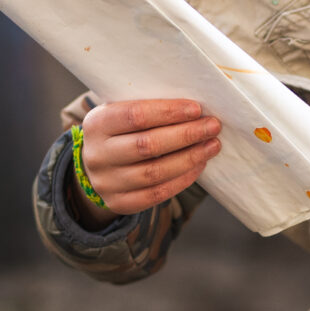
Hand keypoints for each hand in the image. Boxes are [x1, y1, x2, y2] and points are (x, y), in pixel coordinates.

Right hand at [77, 98, 221, 219]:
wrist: (99, 166)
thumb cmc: (120, 132)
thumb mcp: (122, 113)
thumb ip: (148, 108)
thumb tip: (193, 108)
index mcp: (97, 124)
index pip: (134, 116)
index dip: (168, 112)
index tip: (196, 109)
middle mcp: (98, 155)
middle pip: (147, 145)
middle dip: (185, 135)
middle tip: (212, 126)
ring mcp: (107, 182)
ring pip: (155, 172)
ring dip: (189, 158)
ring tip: (211, 146)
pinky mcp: (120, 203)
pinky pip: (157, 193)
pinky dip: (182, 179)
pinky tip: (199, 165)